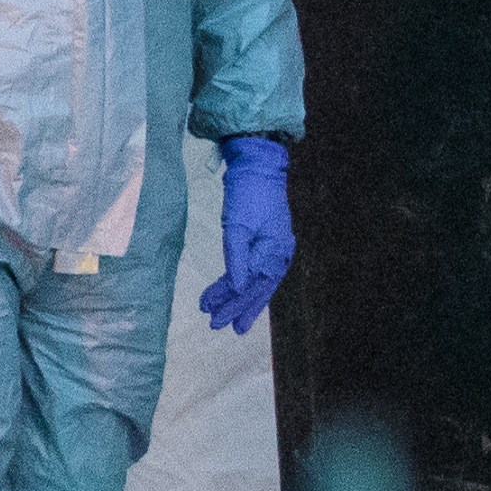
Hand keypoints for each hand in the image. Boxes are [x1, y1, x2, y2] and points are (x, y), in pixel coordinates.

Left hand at [198, 136, 292, 333]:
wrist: (258, 166)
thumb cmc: (248, 193)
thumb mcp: (237, 225)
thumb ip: (237, 258)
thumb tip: (238, 288)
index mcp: (273, 250)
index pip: (249, 284)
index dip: (230, 301)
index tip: (211, 314)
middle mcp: (278, 253)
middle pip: (256, 288)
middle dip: (236, 307)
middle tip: (217, 325)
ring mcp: (275, 248)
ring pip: (258, 282)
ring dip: (242, 301)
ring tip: (229, 320)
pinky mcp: (268, 242)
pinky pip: (258, 270)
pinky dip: (246, 283)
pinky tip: (239, 294)